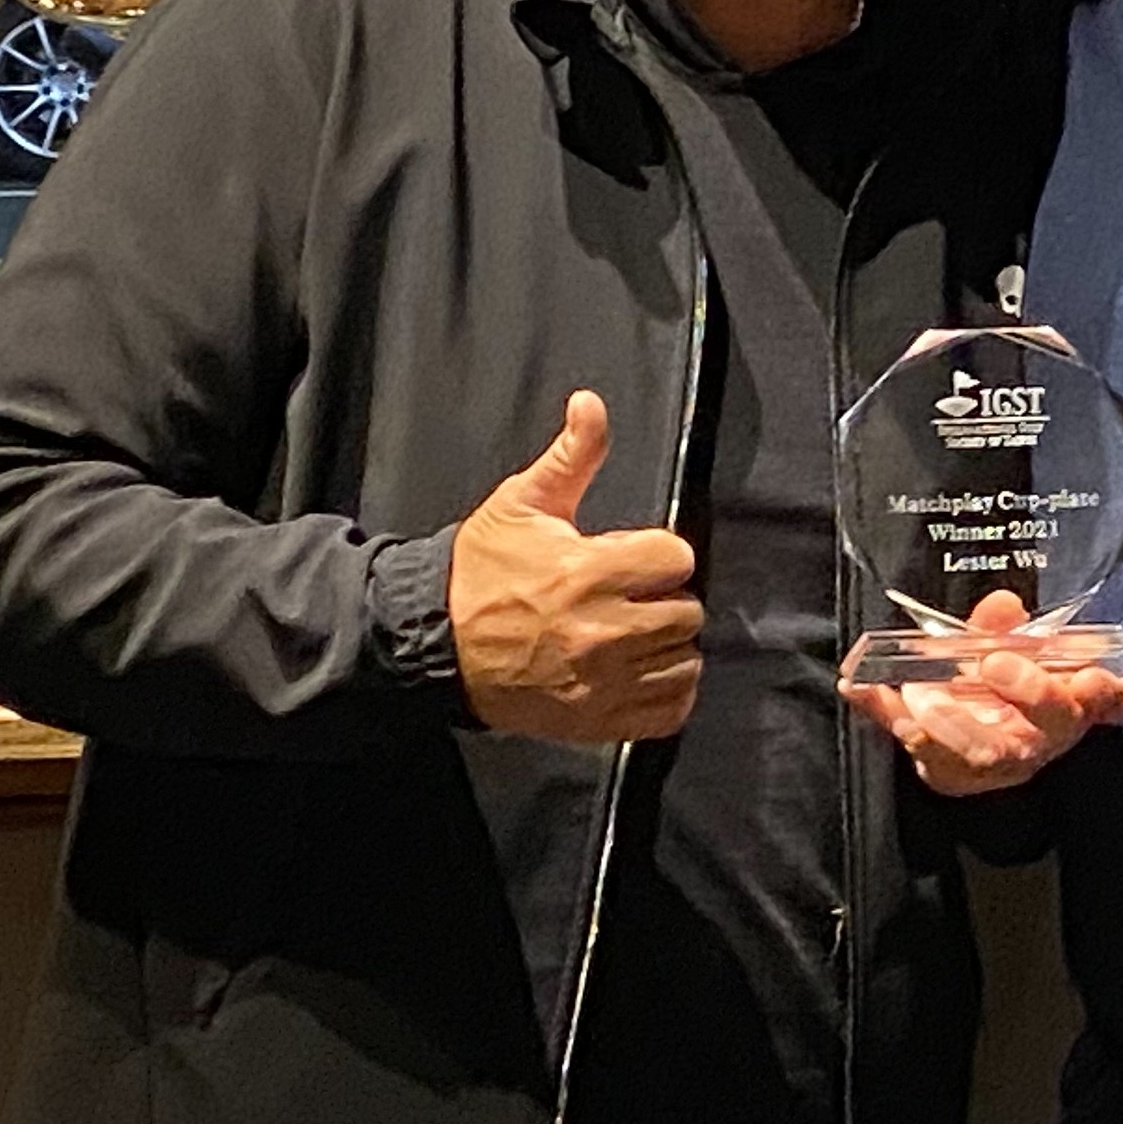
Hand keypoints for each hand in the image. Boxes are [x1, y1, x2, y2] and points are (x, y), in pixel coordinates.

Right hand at [447, 391, 704, 744]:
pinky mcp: (596, 720)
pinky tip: (643, 671)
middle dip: (665, 598)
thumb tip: (591, 403)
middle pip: (687, 612)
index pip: (677, 558)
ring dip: (668, 646)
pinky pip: (669, 710)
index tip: (638, 558)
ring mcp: (601, 682)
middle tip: (635, 596)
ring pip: (684, 662)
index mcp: (588, 572)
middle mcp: (602, 632)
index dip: (660, 554)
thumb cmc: (481, 570)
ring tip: (637, 634)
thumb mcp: (521, 503)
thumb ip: (570, 456)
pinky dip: (667, 691)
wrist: (435, 643)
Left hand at [846, 590, 1122, 795]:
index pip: (1102, 699)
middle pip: (1046, 729)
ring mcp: (995, 764)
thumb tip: (1002, 606)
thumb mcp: (1011, 643)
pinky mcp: (950, 773)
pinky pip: (920, 752)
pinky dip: (886, 713)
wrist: (976, 719)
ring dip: (948, 721)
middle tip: (993, 663)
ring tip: (918, 691)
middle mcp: (1040, 739)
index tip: (1087, 676)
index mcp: (1070, 702)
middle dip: (1026, 694)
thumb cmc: (1008, 676)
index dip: (1101, 692)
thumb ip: (1003, 629)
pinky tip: (859, 687)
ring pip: (982, 755)